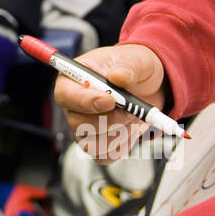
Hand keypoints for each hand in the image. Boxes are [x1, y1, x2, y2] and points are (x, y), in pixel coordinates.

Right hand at [53, 43, 167, 164]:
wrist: (148, 86)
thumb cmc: (133, 68)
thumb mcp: (135, 59)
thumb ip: (127, 66)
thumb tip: (118, 76)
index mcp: (73, 80)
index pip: (65, 95)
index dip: (85, 101)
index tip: (110, 101)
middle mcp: (74, 106)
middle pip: (78, 124)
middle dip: (111, 119)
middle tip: (132, 108)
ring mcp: (84, 128)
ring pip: (92, 144)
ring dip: (119, 133)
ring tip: (133, 116)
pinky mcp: (98, 143)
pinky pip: (105, 156)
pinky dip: (122, 146)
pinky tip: (130, 130)